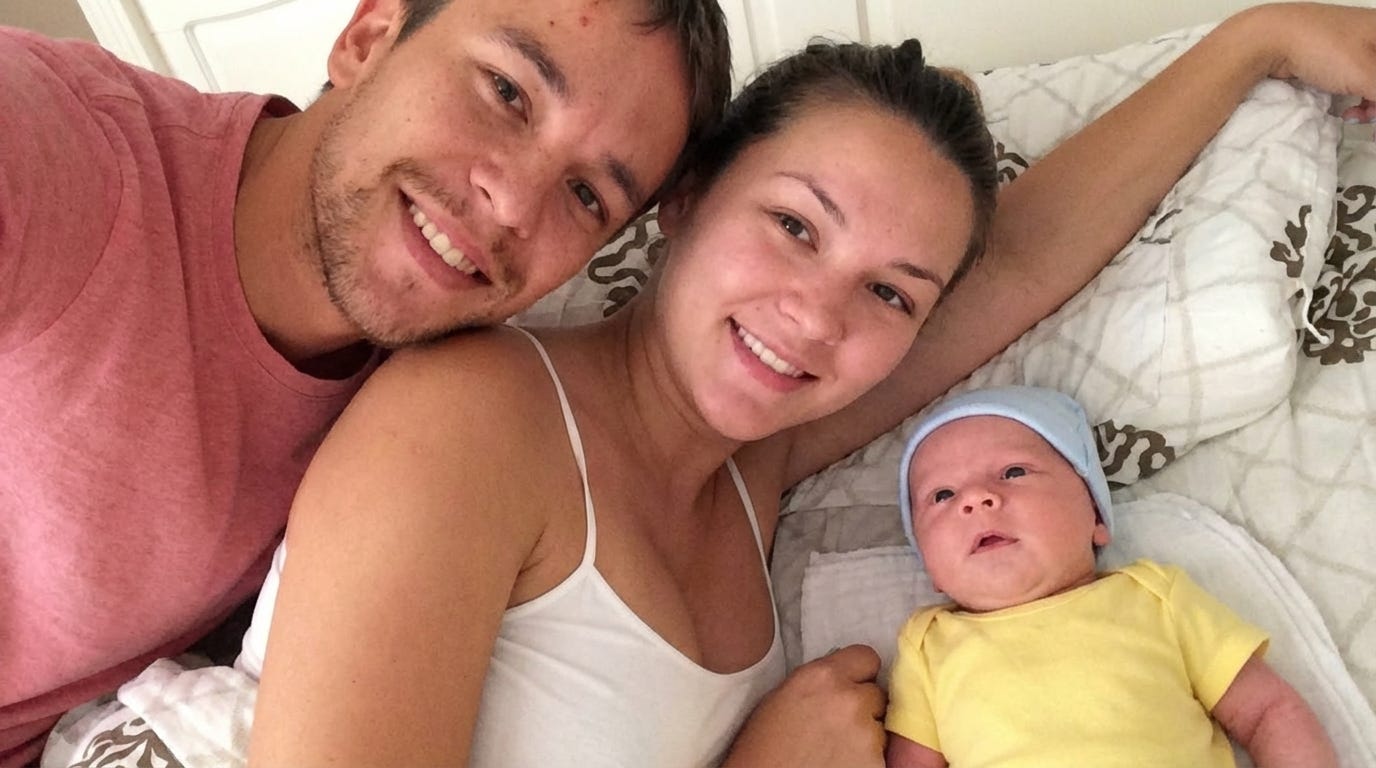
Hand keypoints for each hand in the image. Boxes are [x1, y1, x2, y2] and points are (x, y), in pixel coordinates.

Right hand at [722, 645, 886, 767]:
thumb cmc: (762, 747)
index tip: (852, 687)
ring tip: (836, 749)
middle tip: (838, 725)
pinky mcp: (875, 764)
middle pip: (876, 694)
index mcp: (821, 677)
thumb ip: (818, 681)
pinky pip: (881, 754)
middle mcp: (848, 699)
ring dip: (865, 735)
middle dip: (863, 707)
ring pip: (879, 726)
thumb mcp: (782, 696)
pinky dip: (866, 760)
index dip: (860, 674)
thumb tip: (843, 678)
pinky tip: (841, 764)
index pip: (866, 657)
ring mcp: (865, 734)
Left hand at [1232, 2, 1375, 119]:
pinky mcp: (1331, 58)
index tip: (1375, 111)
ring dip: (1371, 104)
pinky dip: (1355, 98)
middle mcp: (1373, 34)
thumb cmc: (1323, 49)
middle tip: (1370, 117)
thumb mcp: (1365, 73)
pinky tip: (1346, 113)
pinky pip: (1355, 81)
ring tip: (1358, 118)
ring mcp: (1352, 45)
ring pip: (1373, 80)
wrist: (1269, 38)